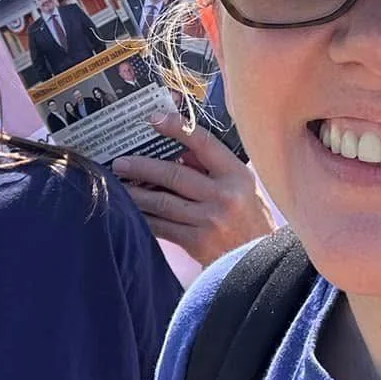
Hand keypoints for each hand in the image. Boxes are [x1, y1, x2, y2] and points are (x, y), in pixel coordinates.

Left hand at [113, 113, 274, 267]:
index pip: (204, 143)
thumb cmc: (250, 218)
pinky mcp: (197, 242)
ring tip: (119, 185)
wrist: (262, 260)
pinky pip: (162, 227)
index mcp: (236, 175)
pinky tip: (130, 212)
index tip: (154, 119)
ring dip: (136, 192)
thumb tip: (176, 149)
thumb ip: (213, 168)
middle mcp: (223, 196)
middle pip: (174, 174)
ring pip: (162, 202)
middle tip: (120, 163)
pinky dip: (143, 218)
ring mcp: (209, 220)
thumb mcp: (241, 186)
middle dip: (142, 166)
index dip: (177, 128)